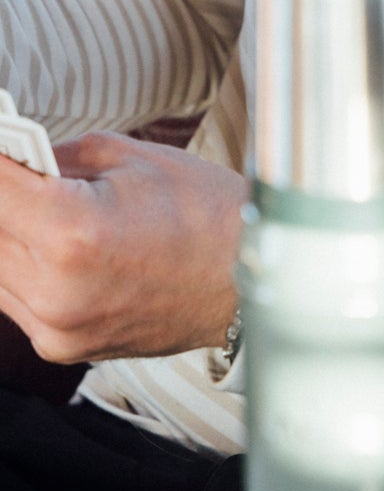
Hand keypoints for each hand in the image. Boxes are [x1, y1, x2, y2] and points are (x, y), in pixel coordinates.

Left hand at [0, 134, 245, 363]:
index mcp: (72, 231)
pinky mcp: (60, 348)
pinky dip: (21, 267)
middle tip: (22, 172)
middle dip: (5, 195)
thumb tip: (8, 156)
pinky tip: (52, 245)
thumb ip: (51, 157)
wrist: (251, 279)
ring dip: (7, 232)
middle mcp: (54, 289)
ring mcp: (55, 326)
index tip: (2, 142)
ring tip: (44, 208)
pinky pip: (13, 299)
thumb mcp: (127, 157)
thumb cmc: (203, 211)